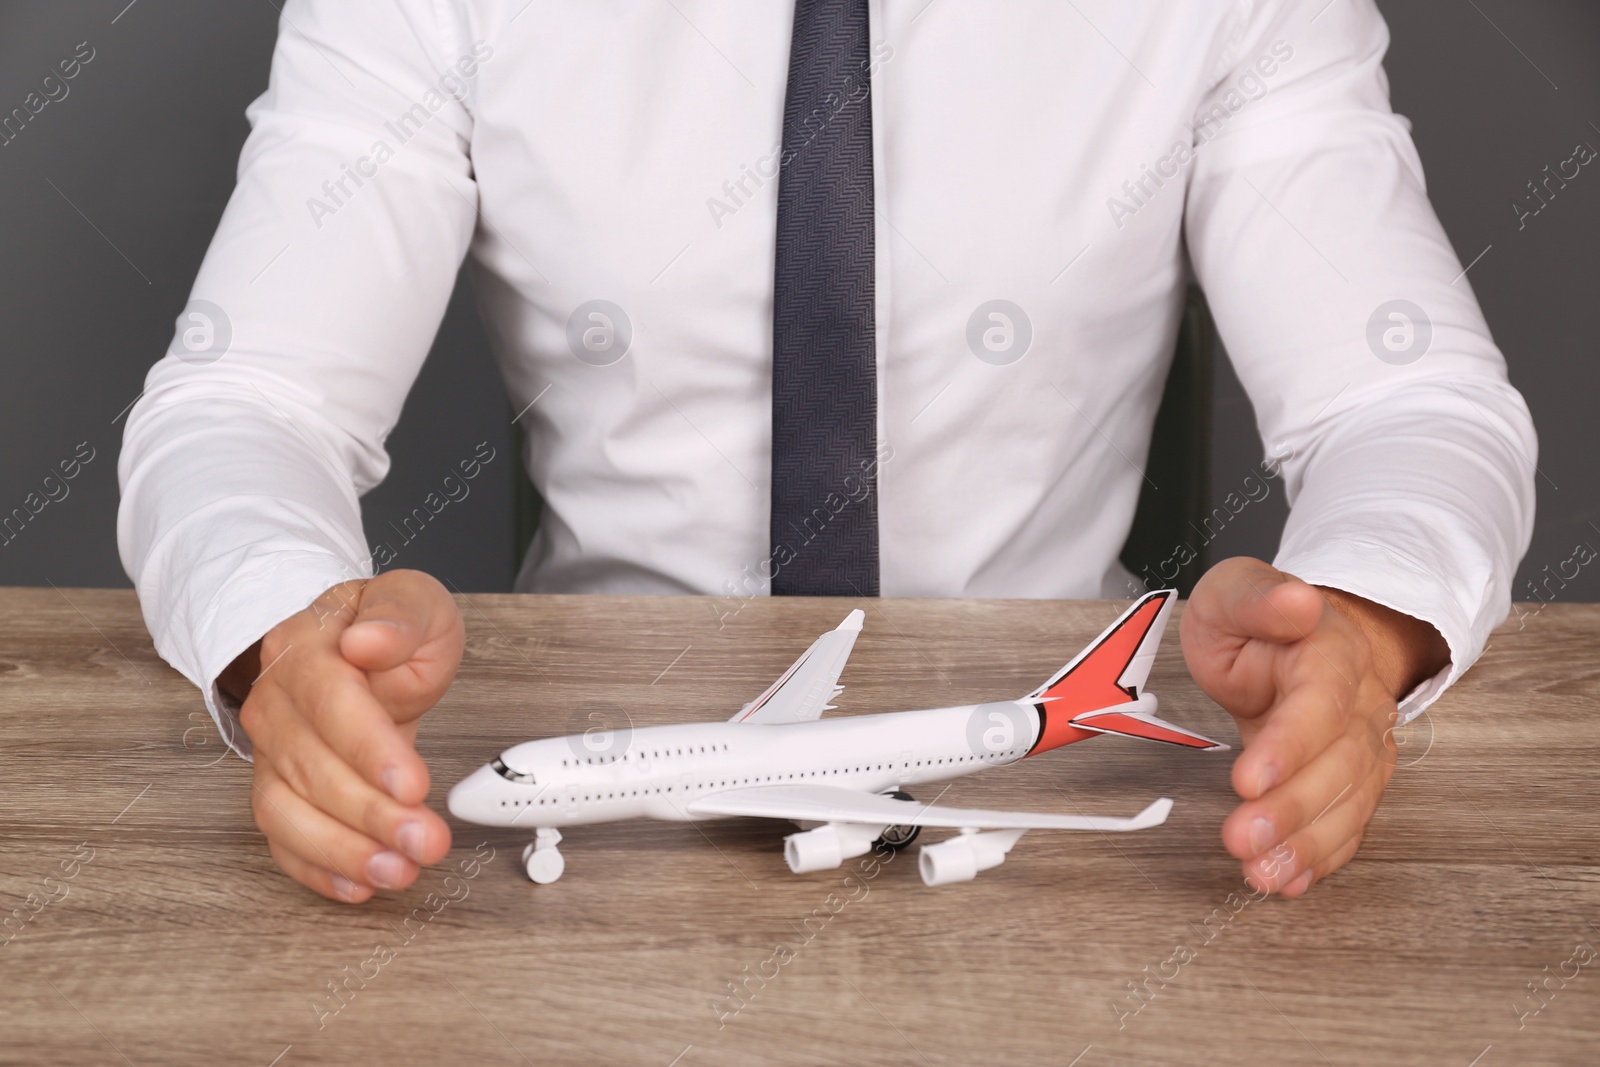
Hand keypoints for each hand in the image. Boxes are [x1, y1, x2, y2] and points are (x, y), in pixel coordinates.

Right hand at [223, 570, 463, 902]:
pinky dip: (317, 869)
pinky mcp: (279, 788)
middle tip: (424, 840)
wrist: (361, 645)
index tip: (411, 784)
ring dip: (342, 851)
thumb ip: (399, 616)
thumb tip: (368, 640)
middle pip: (309, 766)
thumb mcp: (415, 601)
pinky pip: (283, 838)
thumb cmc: (390, 628)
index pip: (329, 700)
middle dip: (369, 814)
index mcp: (306, 647)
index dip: (368, 748)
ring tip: (398, 872)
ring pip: (286, 811)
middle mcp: (277, 702)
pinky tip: (360, 885)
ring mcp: (271, 750)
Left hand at [1180, 557, 1447, 897]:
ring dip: (1306, 844)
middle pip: (1338, 762)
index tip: (1250, 779)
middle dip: (1291, 808)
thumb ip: (1257, 598)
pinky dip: (1321, 857)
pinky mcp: (1354, 779)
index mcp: (1331, 650)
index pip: (1321, 701)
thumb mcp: (1233, 591)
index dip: (1290, 743)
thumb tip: (1295, 600)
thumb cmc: (1254, 619)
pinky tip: (1290, 880)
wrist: (1290, 638)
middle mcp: (1359, 702)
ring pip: (1349, 801)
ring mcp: (1364, 744)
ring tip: (1262, 873)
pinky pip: (1348, 823)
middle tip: (1243, 839)